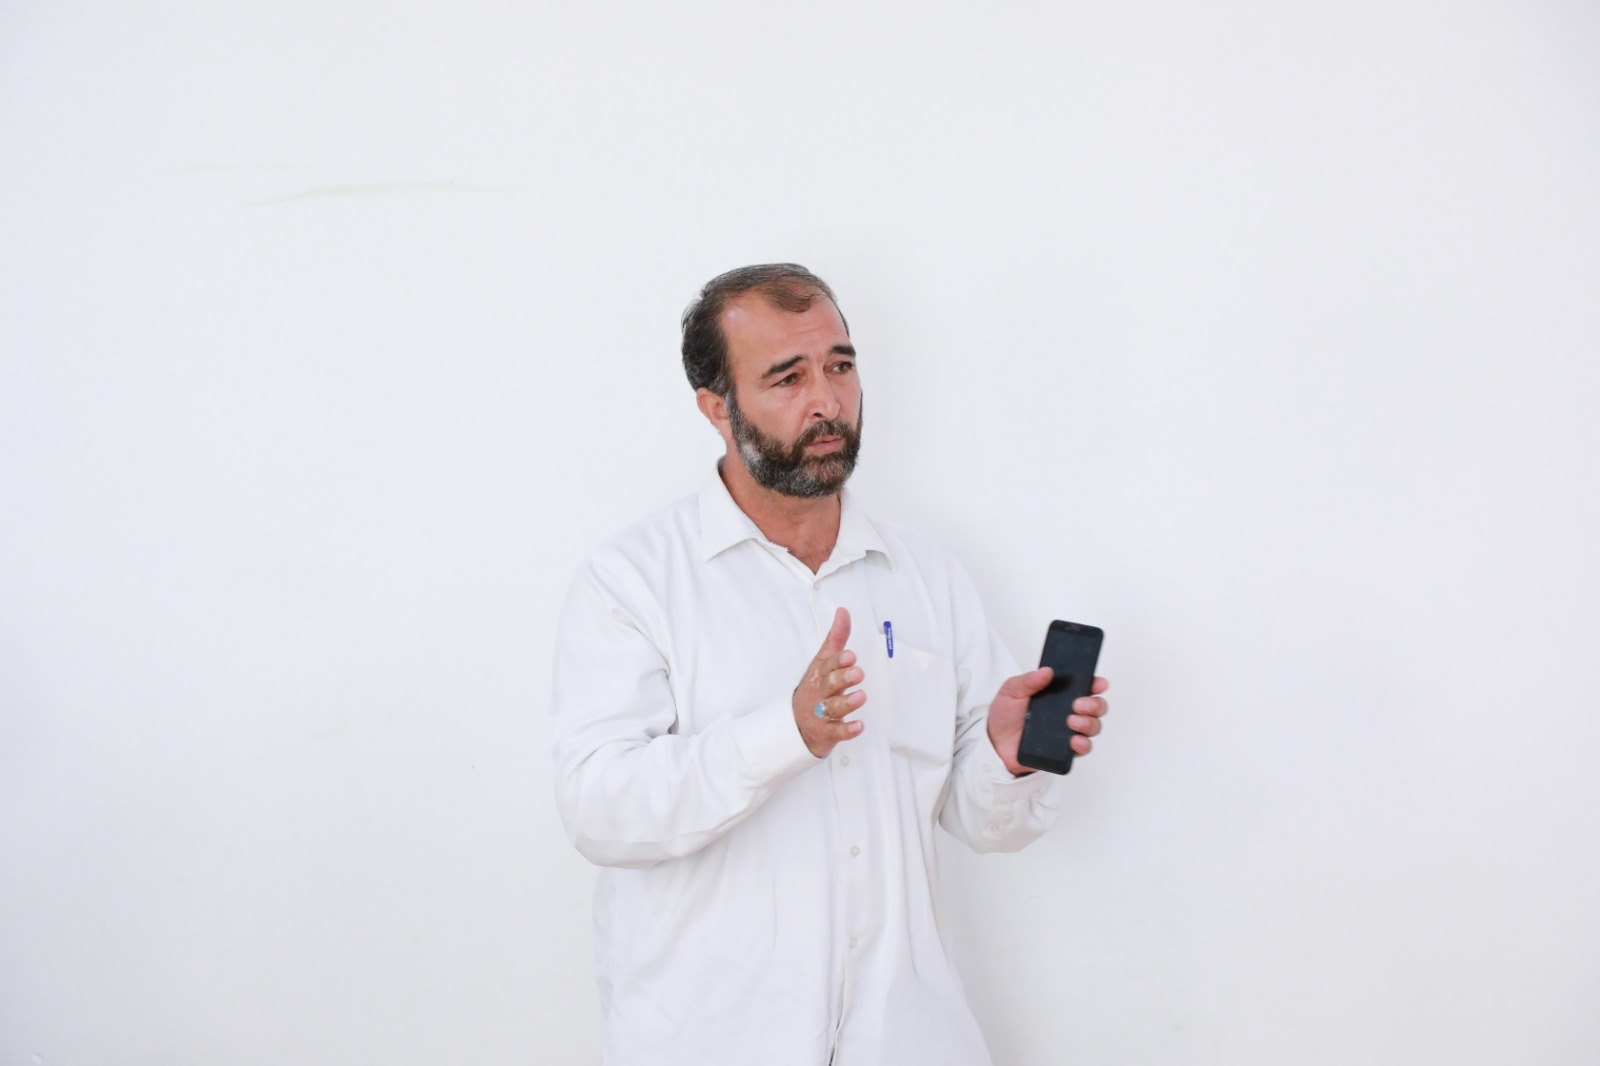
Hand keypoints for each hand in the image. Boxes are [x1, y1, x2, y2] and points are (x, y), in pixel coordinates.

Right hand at [792, 607, 866, 757]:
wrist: (795, 724)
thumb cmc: (815, 688)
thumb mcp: (823, 661)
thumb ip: (836, 638)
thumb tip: (843, 612)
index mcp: (820, 674)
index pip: (828, 665)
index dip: (839, 661)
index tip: (850, 655)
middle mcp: (820, 692)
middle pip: (830, 684)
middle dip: (843, 678)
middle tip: (858, 673)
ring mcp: (822, 713)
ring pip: (834, 708)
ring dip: (848, 702)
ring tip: (861, 696)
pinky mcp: (826, 732)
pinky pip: (837, 732)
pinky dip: (847, 730)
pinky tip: (859, 726)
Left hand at [986, 670, 1108, 775]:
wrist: (995, 743)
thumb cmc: (1005, 715)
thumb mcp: (1011, 691)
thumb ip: (1027, 680)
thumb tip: (1046, 671)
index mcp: (1059, 694)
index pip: (1084, 685)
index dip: (1095, 683)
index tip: (1097, 683)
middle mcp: (1069, 711)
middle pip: (1096, 706)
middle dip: (1094, 704)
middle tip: (1078, 704)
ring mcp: (1069, 731)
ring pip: (1093, 726)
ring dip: (1089, 723)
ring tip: (1073, 722)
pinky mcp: (1065, 750)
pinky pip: (1083, 748)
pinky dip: (1083, 744)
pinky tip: (1074, 740)